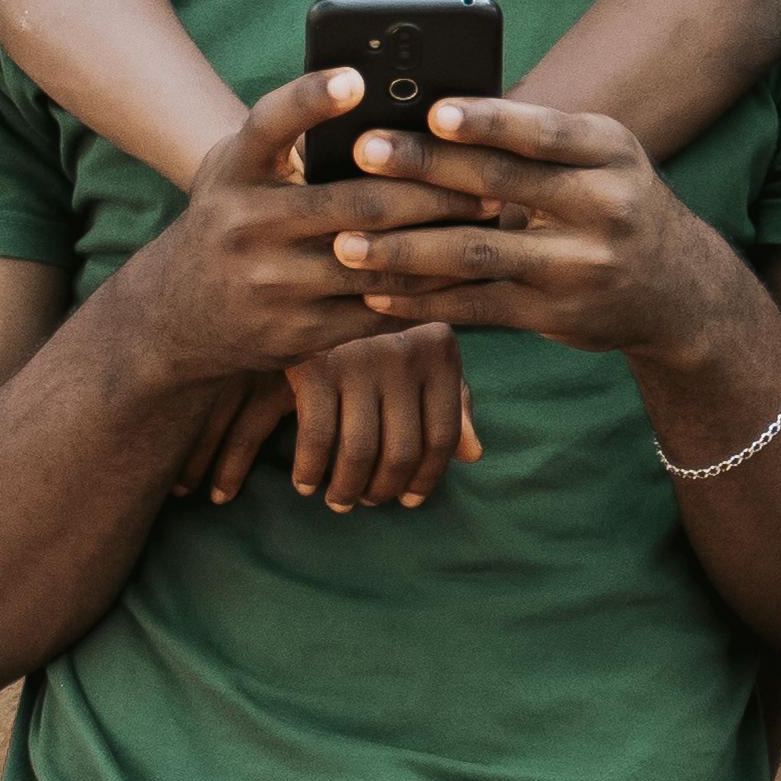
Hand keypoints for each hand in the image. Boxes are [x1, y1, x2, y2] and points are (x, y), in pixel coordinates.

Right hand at [111, 68, 489, 387]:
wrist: (179, 316)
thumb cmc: (235, 216)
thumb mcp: (241, 170)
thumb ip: (294, 139)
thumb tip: (388, 94)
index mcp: (236, 171)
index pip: (269, 125)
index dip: (310, 99)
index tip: (357, 77)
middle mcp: (247, 226)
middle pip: (357, 202)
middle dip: (431, 191)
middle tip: (487, 176)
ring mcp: (272, 284)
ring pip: (378, 260)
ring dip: (442, 241)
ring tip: (490, 218)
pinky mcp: (299, 333)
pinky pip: (379, 309)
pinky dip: (428, 291)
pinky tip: (465, 271)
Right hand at [202, 321, 482, 512]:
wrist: (309, 278)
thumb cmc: (373, 327)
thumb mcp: (420, 350)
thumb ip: (452, 399)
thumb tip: (474, 454)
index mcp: (439, 350)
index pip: (443, 435)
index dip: (428, 477)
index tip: (410, 500)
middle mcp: (404, 353)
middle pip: (401, 452)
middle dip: (382, 490)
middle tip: (367, 502)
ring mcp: (359, 358)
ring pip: (357, 453)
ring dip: (346, 489)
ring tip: (338, 498)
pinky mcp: (313, 364)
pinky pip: (316, 438)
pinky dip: (309, 470)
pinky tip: (305, 482)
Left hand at [337, 95, 764, 366]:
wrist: (679, 291)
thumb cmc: (613, 202)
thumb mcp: (600, 158)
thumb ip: (533, 140)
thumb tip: (430, 113)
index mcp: (608, 152)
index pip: (544, 132)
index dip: (488, 122)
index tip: (432, 111)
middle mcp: (603, 207)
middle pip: (501, 185)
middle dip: (425, 168)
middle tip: (363, 154)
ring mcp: (580, 267)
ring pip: (479, 253)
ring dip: (406, 249)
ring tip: (346, 242)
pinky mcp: (556, 316)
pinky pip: (478, 306)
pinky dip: (423, 300)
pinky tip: (376, 292)